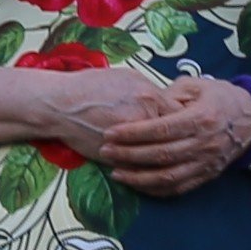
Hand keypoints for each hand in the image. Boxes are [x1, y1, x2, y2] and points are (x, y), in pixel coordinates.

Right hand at [8, 60, 179, 158]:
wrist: (61, 106)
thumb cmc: (91, 87)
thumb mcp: (129, 78)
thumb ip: (153, 91)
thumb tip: (170, 102)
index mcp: (149, 98)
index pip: (181, 114)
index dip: (187, 120)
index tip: (190, 123)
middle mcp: (142, 121)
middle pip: (174, 138)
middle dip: (182, 142)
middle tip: (186, 142)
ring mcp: (130, 143)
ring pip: (159, 158)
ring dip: (167, 159)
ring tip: (173, 158)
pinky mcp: (116, 159)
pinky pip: (141, 170)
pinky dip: (149, 171)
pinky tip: (153, 169)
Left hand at [86, 75, 250, 195]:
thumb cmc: (221, 97)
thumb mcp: (197, 86)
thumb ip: (169, 95)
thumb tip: (142, 104)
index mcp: (201, 117)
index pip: (162, 129)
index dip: (133, 133)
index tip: (110, 133)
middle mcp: (204, 143)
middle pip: (161, 155)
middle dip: (129, 155)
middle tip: (105, 152)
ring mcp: (206, 163)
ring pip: (168, 177)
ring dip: (138, 178)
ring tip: (115, 173)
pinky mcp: (207, 176)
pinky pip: (178, 188)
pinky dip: (155, 190)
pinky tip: (136, 184)